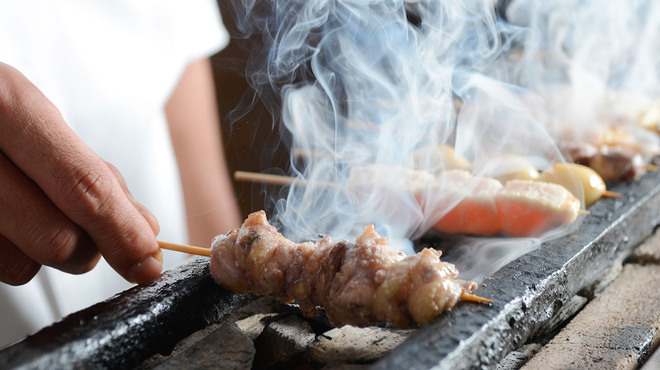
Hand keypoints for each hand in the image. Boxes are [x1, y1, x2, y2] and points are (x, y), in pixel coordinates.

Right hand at [0, 62, 161, 284]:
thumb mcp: (36, 119)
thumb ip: (93, 173)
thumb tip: (143, 229)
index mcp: (6, 104)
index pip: (83, 186)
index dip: (122, 231)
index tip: (147, 260)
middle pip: (57, 239)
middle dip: (86, 248)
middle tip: (84, 230)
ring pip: (20, 266)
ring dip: (39, 251)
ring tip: (25, 209)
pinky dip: (7, 251)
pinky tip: (0, 216)